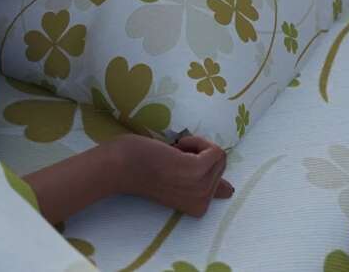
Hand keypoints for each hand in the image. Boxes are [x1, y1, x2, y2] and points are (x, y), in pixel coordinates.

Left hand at [108, 134, 233, 217]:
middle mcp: (203, 202)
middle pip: (219, 165)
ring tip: (171, 156)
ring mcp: (201, 188)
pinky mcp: (197, 171)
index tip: (176, 171)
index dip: (200, 168)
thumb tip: (230, 190)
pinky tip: (174, 149)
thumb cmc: (142, 167)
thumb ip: (204, 185)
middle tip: (170, 161)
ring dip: (195, 147)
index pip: (220, 185)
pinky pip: (215, 150)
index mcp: (198, 207)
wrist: (119, 166)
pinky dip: (196, 142)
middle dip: (196, 155)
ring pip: (218, 156)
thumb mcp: (178, 178)